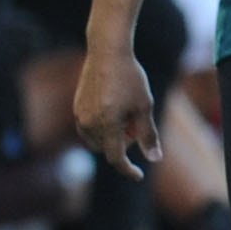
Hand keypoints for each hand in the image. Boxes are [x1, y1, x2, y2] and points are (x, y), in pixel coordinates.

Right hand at [71, 41, 159, 172]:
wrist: (107, 53)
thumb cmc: (130, 78)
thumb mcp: (144, 106)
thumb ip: (148, 135)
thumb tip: (154, 159)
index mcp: (107, 124)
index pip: (116, 158)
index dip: (128, 169)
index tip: (139, 176)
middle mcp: (89, 123)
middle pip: (108, 149)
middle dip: (123, 144)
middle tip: (136, 125)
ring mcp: (79, 116)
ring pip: (97, 140)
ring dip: (111, 137)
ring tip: (126, 115)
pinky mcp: (76, 108)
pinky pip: (88, 129)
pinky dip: (102, 128)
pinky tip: (114, 109)